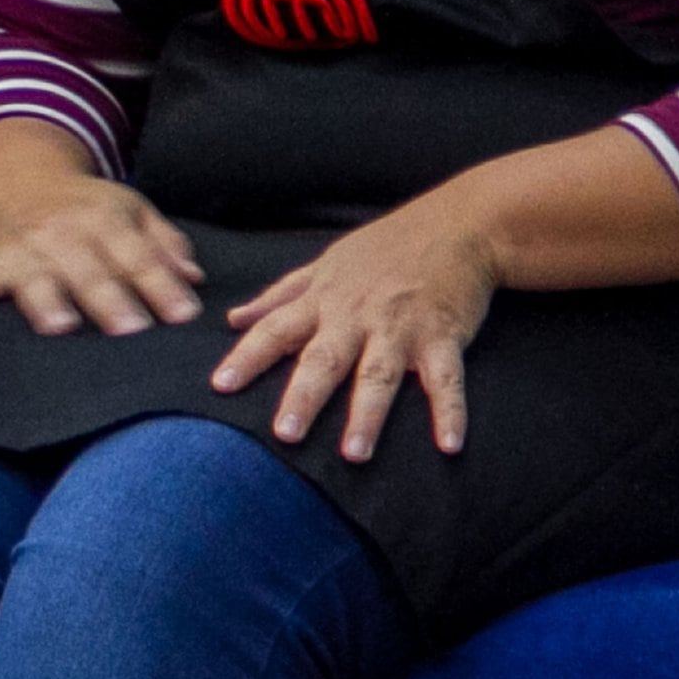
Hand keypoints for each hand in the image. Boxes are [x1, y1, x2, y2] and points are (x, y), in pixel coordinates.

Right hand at [0, 170, 204, 335]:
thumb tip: (194, 278)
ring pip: (37, 276)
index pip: (138, 256)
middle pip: (90, 269)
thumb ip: (164, 244)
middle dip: (109, 298)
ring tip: (60, 327)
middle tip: (131, 330)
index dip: (161, 284)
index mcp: (105, 220)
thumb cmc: (86, 208)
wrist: (20, 178)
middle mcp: (65, 233)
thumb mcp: (131, 211)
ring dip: (46, 300)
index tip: (184, 316)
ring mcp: (26, 248)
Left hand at [210, 201, 499, 461]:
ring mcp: (401, 327)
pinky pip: (446, 379)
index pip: (276, 328)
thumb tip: (233, 318)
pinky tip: (449, 445)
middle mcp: (357, 315)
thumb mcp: (327, 264)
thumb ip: (281, 295)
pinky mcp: (443, 336)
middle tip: (285, 434)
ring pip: (379, 374)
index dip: (248, 356)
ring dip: (367, 415)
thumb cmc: (385, 248)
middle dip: (304, 396)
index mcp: (324, 299)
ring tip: (354, 455)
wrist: (458, 224)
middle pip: (324, 359)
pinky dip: (449, 412)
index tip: (220, 386)